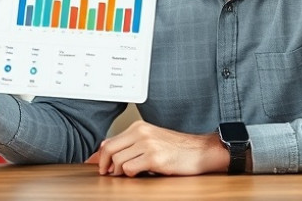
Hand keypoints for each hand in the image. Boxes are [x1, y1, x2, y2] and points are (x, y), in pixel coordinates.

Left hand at [93, 121, 228, 176]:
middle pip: (110, 149)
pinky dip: (131, 174)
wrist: (200, 151)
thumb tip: (107, 152)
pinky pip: (130, 169)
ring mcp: (148, 144)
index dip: (102, 156)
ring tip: (127, 174)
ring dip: (119, 172)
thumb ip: (131, 143)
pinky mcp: (154, 158)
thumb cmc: (177, 148)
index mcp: (139, 127)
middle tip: (108, 173)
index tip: (103, 165)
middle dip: (104, 164)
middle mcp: (141, 133)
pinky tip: (140, 173)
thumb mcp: (152, 139)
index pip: (110, 141)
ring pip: (118, 160)